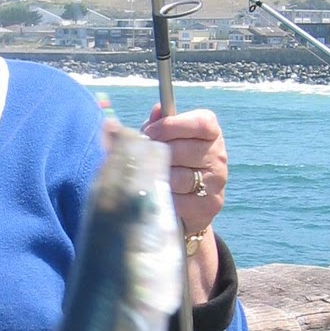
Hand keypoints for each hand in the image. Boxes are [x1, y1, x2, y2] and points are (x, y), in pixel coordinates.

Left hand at [141, 104, 226, 300]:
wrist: (184, 207)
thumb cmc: (169, 165)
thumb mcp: (159, 143)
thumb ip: (146, 129)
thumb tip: (111, 125)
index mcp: (210, 133)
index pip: (200, 123)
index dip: (172, 126)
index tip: (150, 132)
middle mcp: (218, 155)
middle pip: (183, 150)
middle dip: (157, 154)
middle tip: (144, 160)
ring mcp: (216, 181)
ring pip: (179, 177)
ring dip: (158, 178)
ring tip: (151, 179)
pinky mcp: (209, 205)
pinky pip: (179, 200)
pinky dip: (164, 199)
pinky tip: (159, 197)